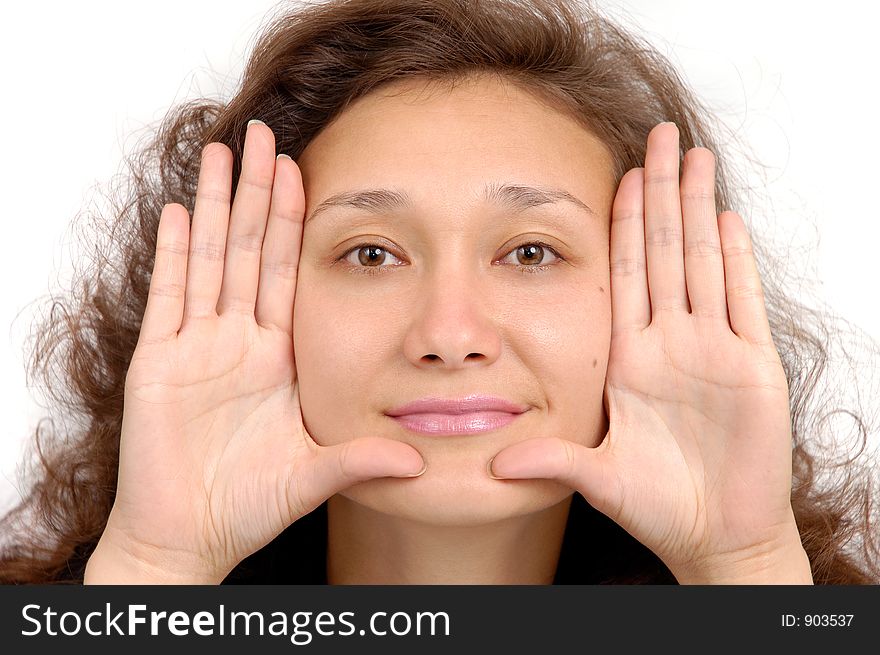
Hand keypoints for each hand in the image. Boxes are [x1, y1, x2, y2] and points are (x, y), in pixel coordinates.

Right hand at [93, 121, 424, 582]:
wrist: (189, 536)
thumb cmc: (247, 505)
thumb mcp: (315, 474)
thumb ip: (361, 461)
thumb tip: (419, 462)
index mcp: (276, 357)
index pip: (286, 272)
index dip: (292, 222)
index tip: (303, 171)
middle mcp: (238, 342)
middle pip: (248, 250)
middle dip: (258, 192)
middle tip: (265, 133)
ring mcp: (195, 348)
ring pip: (209, 260)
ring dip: (215, 205)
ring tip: (223, 151)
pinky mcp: (157, 364)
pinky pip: (169, 299)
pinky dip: (173, 255)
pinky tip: (179, 211)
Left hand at [488, 122, 809, 582]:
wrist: (715, 536)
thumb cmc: (659, 507)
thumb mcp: (597, 477)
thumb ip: (552, 460)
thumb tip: (495, 463)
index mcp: (631, 360)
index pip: (625, 274)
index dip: (624, 223)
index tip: (618, 175)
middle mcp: (671, 344)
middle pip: (665, 251)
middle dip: (663, 192)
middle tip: (660, 134)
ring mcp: (713, 350)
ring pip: (704, 262)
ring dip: (700, 208)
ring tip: (696, 155)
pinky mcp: (752, 367)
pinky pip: (742, 302)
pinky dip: (738, 261)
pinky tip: (729, 219)